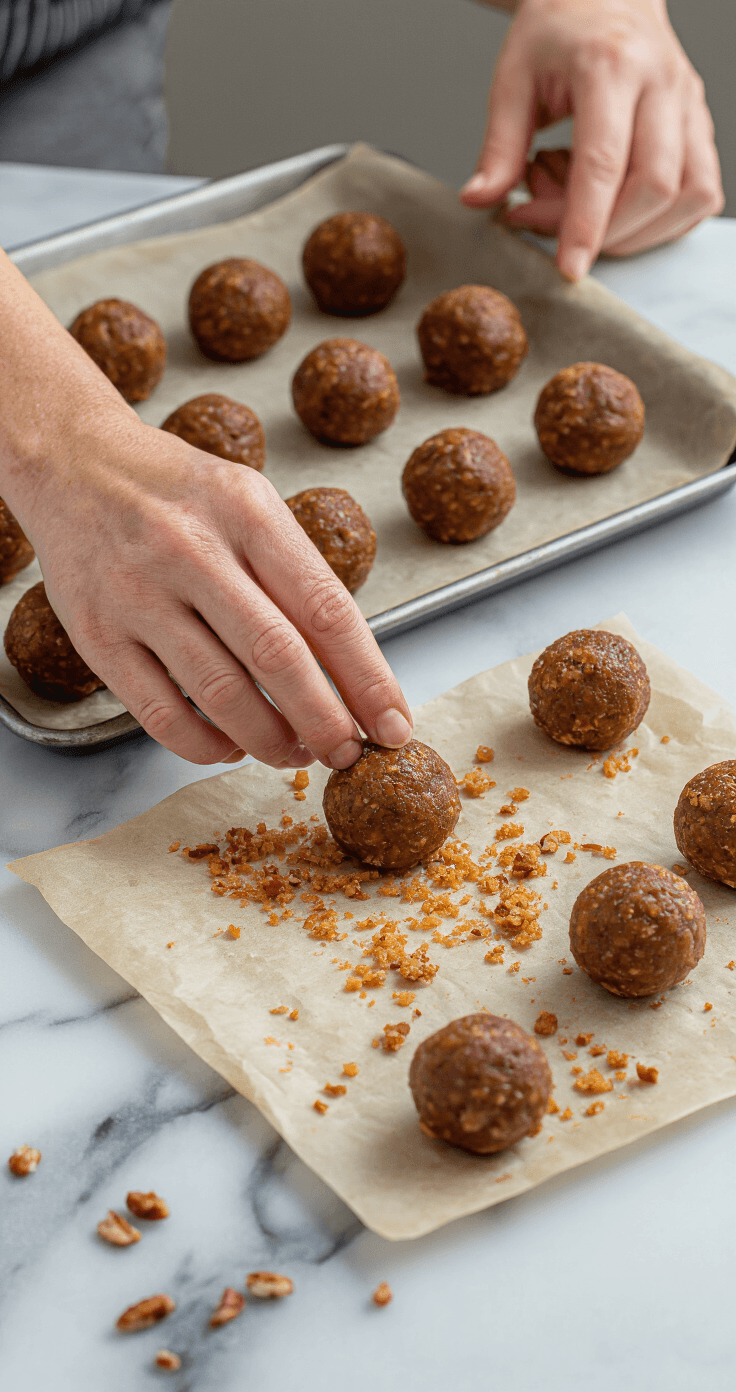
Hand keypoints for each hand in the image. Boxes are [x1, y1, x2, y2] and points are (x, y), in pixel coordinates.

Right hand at [26, 417, 412, 766]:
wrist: (73, 462)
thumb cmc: (180, 493)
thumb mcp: (250, 502)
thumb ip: (295, 573)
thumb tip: (352, 671)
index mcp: (247, 512)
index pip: (325, 609)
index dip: (367, 677)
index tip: (393, 723)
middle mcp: (191, 550)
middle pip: (277, 657)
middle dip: (325, 721)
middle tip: (348, 754)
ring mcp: (138, 595)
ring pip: (220, 693)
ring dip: (270, 740)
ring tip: (296, 754)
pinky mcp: (96, 634)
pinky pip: (160, 712)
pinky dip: (204, 745)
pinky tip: (230, 747)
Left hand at [461, 0, 723, 278]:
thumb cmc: (558, 30)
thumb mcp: (512, 76)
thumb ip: (498, 146)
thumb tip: (480, 202)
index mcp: (610, 66)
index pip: (605, 164)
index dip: (585, 225)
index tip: (567, 269)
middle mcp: (661, 84)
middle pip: (654, 188)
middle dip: (604, 231)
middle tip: (544, 219)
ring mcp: (689, 104)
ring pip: (688, 196)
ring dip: (635, 231)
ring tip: (579, 204)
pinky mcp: (701, 123)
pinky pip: (701, 192)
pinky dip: (662, 220)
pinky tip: (619, 207)